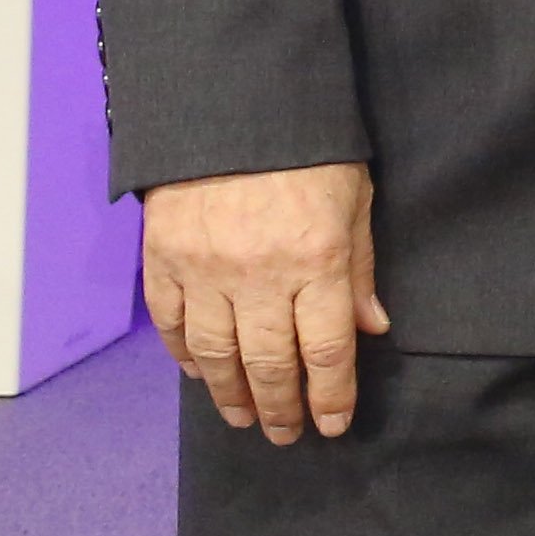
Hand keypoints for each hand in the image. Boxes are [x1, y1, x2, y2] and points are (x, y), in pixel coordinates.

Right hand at [143, 160, 385, 441]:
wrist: (231, 100)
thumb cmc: (307, 148)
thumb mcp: (354, 198)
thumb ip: (359, 267)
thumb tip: (372, 329)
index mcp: (315, 260)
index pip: (325, 350)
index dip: (330, 396)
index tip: (332, 425)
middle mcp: (258, 275)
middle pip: (269, 363)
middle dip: (281, 407)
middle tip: (285, 435)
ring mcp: (204, 269)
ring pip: (216, 354)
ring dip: (230, 394)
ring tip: (244, 417)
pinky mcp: (162, 257)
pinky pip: (170, 322)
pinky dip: (183, 354)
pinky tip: (198, 373)